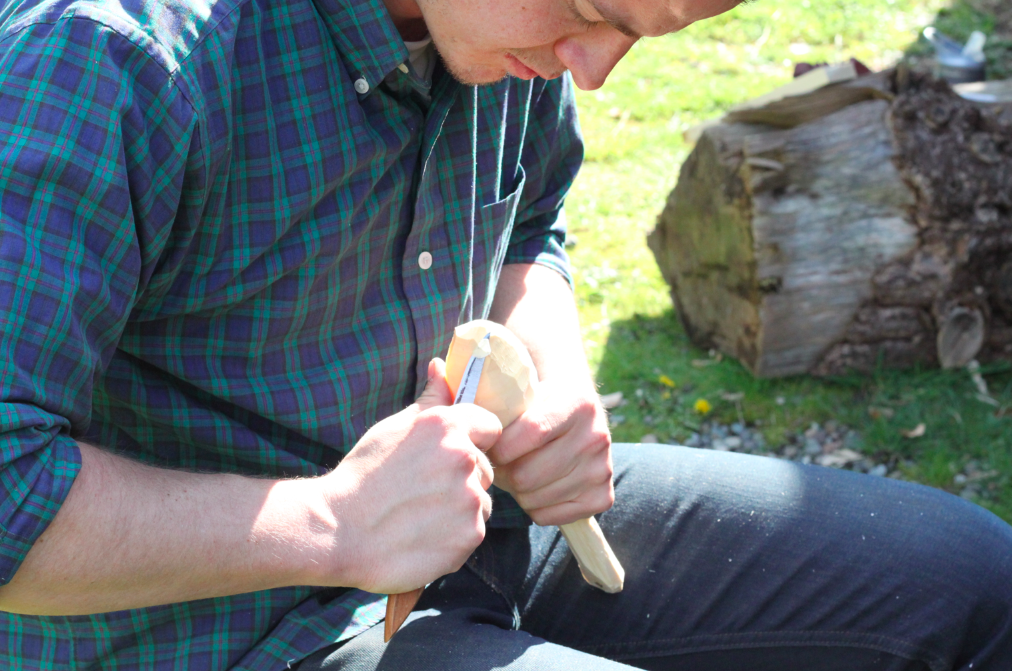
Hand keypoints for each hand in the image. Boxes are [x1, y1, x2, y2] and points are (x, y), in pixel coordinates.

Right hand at [318, 359, 500, 593]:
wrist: (338, 533)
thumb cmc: (364, 476)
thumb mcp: (394, 428)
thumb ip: (430, 398)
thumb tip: (441, 363)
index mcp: (447, 425)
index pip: (490, 426)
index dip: (474, 440)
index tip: (448, 456)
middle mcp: (464, 458)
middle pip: (486, 467)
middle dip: (463, 477)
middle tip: (423, 489)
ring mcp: (470, 499)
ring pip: (481, 500)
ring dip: (461, 507)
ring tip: (420, 514)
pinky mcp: (470, 535)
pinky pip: (473, 530)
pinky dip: (455, 535)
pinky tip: (424, 534)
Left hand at [487, 372, 613, 526]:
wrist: (572, 408)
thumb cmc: (530, 401)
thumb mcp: (513, 388)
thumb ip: (476, 388)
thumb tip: (434, 367)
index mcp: (578, 402)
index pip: (532, 432)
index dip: (500, 445)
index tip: (487, 444)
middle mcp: (598, 436)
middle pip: (528, 474)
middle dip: (504, 472)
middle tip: (498, 463)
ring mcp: (603, 469)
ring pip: (536, 498)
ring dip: (516, 490)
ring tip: (515, 471)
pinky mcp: (603, 496)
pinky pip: (552, 516)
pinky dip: (534, 507)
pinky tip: (533, 486)